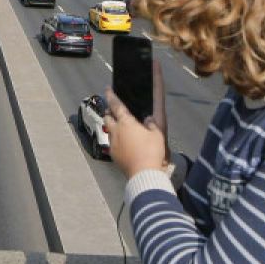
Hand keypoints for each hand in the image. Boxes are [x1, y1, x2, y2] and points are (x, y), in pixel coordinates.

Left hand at [104, 61, 168, 178]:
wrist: (144, 173)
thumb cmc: (151, 151)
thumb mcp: (157, 135)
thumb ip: (151, 124)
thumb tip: (148, 119)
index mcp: (126, 122)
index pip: (116, 105)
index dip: (111, 96)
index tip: (107, 89)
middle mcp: (116, 131)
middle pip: (107, 117)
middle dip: (109, 111)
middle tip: (113, 110)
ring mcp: (113, 143)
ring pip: (108, 130)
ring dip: (112, 126)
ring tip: (120, 127)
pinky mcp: (113, 155)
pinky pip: (112, 143)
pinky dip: (115, 139)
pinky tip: (123, 143)